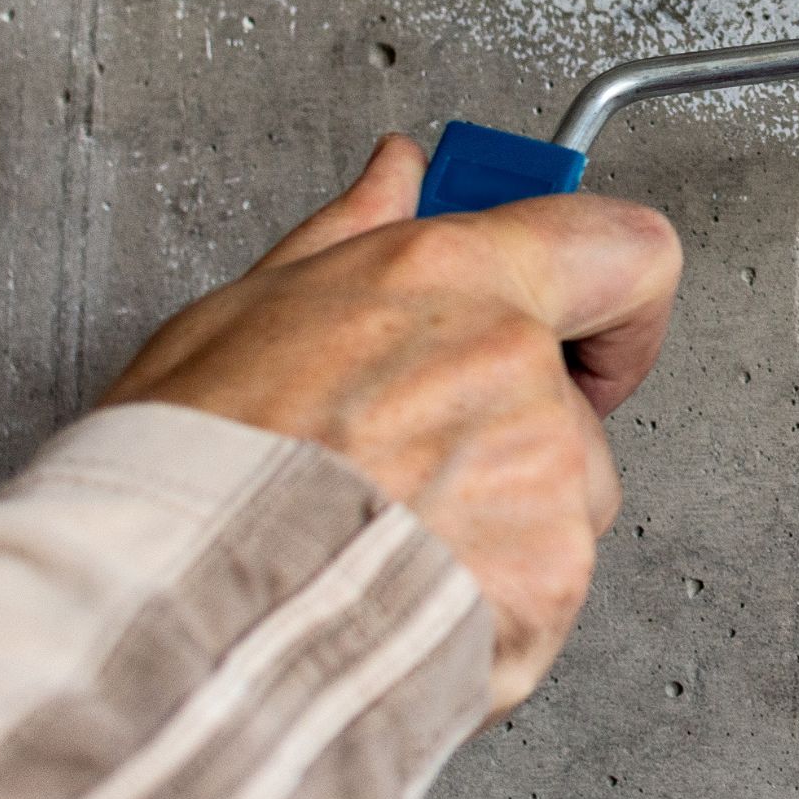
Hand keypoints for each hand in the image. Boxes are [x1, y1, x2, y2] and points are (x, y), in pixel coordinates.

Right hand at [101, 134, 683, 714]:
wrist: (176, 622)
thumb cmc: (189, 476)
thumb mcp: (239, 315)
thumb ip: (351, 235)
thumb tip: (397, 176)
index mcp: (451, 278)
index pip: (622, 246)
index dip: (614, 293)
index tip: (589, 321)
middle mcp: (514, 363)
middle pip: (573, 397)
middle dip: (513, 430)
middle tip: (414, 464)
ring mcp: (544, 473)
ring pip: (563, 497)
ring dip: (502, 521)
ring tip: (386, 538)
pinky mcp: (551, 577)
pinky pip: (548, 582)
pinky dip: (493, 599)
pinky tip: (405, 590)